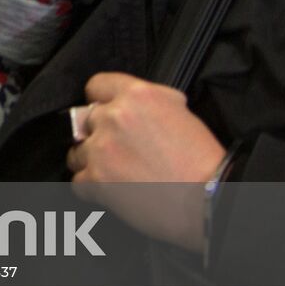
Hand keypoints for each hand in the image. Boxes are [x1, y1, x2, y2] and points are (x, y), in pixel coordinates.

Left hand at [66, 72, 225, 250]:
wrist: (209, 200)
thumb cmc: (202, 162)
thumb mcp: (180, 111)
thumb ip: (147, 100)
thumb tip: (128, 102)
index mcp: (137, 95)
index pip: (96, 84)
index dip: (101, 100)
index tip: (104, 111)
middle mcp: (114, 117)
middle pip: (83, 119)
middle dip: (96, 134)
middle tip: (118, 149)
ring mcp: (101, 149)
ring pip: (76, 152)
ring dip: (91, 162)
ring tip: (117, 172)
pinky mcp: (96, 179)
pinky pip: (78, 181)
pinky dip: (93, 188)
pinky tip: (115, 190)